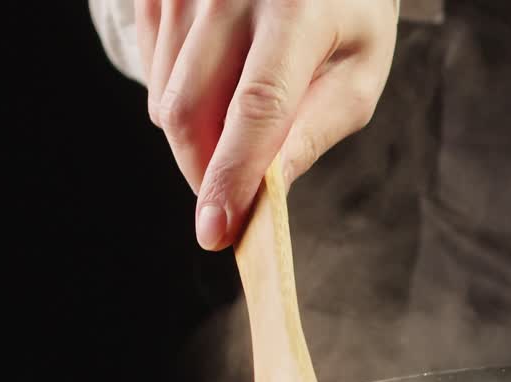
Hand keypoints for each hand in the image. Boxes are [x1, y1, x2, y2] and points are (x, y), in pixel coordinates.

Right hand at [136, 0, 398, 249]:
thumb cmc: (349, 14)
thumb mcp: (358, 72)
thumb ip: (316, 130)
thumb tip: (269, 191)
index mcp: (298, 12)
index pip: (257, 107)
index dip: (233, 175)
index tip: (217, 230)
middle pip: (191, 111)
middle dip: (205, 175)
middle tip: (230, 204)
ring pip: (165, 97)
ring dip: (196, 138)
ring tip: (240, 126)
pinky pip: (152, 68)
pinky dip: (178, 100)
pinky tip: (216, 87)